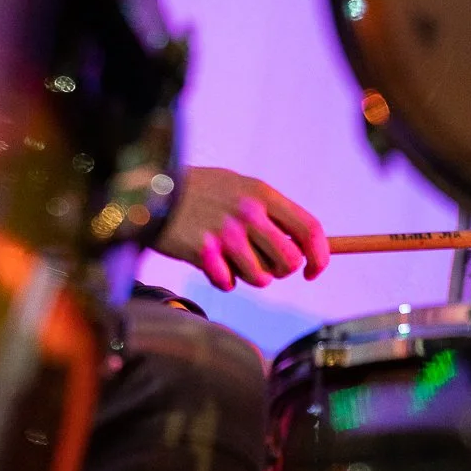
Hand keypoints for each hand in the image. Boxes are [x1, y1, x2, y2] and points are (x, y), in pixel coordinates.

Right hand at [153, 166, 328, 291]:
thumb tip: (303, 244)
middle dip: (280, 272)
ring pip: (260, 278)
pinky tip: (208, 261)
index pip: (310, 229)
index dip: (320, 256)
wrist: (151, 190)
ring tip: (230, 260)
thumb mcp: (239, 186)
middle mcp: (249, 213)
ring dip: (248, 276)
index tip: (313, 270)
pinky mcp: (204, 252)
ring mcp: (226, 234)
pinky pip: (228, 283)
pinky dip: (222, 279)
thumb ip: (269, 211)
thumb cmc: (199, 191)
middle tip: (264, 266)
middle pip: (289, 261)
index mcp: (263, 194)